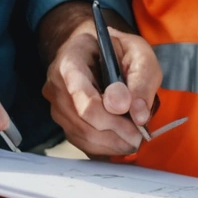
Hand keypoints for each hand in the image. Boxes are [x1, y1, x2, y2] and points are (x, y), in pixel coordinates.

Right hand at [43, 20, 161, 156]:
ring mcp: (57, 106)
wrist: (97, 49)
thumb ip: (141, 80)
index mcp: (70, 61)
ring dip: (112, 143)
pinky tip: (120, 139)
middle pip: (83, 122)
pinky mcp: (63, 122)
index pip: (84, 100)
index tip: (137, 124)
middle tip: (140, 135)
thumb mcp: (139, 53)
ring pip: (83, 137)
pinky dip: (105, 147)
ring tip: (133, 137)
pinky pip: (82, 144)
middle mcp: (56, 85)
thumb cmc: (118, 49)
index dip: (112, 118)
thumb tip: (137, 115)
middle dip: (116, 134)